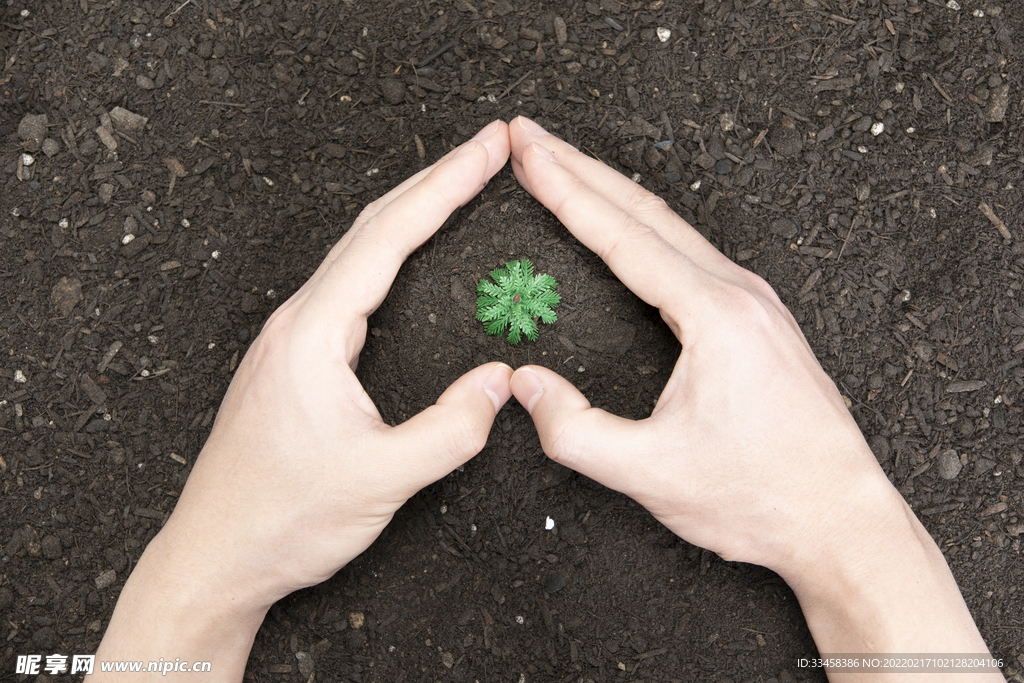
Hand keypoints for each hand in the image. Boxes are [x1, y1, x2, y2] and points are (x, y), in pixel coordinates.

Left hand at [91, 120, 513, 679]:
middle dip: (434, 181)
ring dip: (410, 213)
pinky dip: (390, 255)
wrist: (215, 558)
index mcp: (313, 334)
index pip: (388, 238)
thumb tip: (499, 380)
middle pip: (371, 228)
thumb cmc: (281, 520)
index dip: (445, 186)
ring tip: (459, 187)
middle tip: (489, 150)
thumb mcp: (380, 480)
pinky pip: (349, 287)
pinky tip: (408, 260)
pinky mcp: (296, 362)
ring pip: (358, 255)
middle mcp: (297, 324)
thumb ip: (449, 429)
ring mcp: (292, 341)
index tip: (489, 150)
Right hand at [507, 115, 881, 572]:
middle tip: (532, 138)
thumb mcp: (650, 472)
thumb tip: (526, 385)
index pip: (622, 234)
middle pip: (646, 210)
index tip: (528, 152)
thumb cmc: (761, 496)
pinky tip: (629, 231)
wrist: (840, 521)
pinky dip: (646, 228)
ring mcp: (755, 305)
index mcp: (715, 315)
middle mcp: (740, 295)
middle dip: (581, 168)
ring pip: (672, 228)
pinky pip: (692, 254)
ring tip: (567, 171)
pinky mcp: (759, 322)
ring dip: (613, 193)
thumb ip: (575, 429)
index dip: (565, 190)